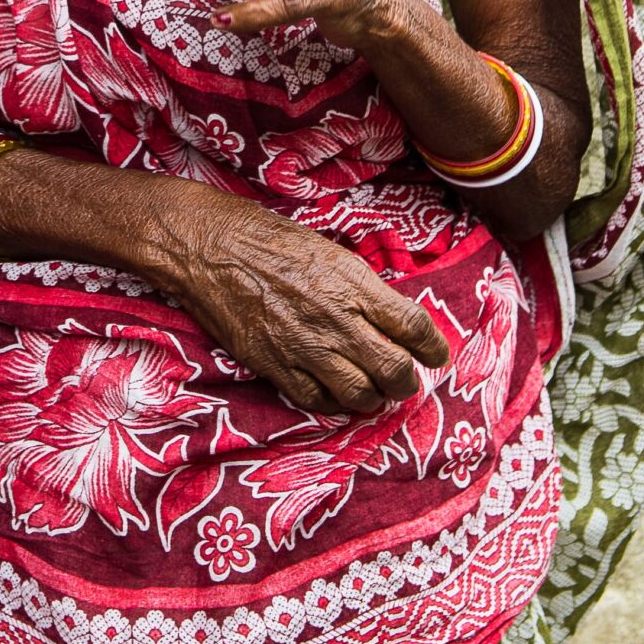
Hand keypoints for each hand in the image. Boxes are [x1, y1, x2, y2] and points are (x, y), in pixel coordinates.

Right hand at [136, 179, 448, 415]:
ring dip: (372, 397)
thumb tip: (388, 315)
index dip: (434, 348)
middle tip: (401, 380)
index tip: (435, 355)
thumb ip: (361, 287)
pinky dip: (332, 404)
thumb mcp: (327, 251)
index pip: (415, 327)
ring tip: (369, 391)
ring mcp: (306, 346)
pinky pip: (317, 402)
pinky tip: (332, 393)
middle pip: (395, 372)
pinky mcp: (275, 365)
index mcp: (354, 283)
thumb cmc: (267, 238)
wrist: (209, 246)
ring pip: (360, 395)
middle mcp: (337, 320)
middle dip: (405, 382)